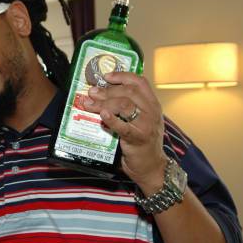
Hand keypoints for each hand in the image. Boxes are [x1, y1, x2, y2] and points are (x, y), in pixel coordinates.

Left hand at [83, 72, 166, 192]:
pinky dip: (111, 119)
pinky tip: (102, 116)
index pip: (140, 82)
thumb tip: (104, 94)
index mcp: (152, 104)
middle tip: (92, 92)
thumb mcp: (141, 121)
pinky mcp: (138, 139)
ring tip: (90, 103)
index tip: (106, 76)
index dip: (122, 75)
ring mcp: (146, 125)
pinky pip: (123, 126)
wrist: (151, 167)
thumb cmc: (142, 143)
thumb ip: (130, 108)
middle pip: (129, 92)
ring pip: (125, 105)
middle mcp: (151, 112)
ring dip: (104, 102)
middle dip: (107, 90)